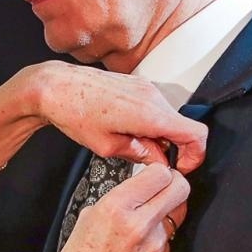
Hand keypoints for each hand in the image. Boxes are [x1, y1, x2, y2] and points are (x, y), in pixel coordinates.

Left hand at [30, 62, 206, 171]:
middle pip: (182, 127)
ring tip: (130, 143)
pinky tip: (126, 129)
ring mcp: (147, 87)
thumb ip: (140, 155)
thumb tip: (158, 162)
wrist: (54, 86)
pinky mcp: (138, 84)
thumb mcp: (106, 146)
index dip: (195, 155)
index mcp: (150, 114)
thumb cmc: (74, 112)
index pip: (196, 134)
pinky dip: (149, 123)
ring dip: (158, 135)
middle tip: (148, 160)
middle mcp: (154, 96)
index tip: (181, 167)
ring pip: (168, 117)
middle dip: (172, 148)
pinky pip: (155, 107)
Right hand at [37, 164, 190, 251]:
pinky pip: (171, 231)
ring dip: (170, 203)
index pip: (159, 173)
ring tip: (151, 208)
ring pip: (180, 208)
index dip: (157, 169)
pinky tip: (144, 234)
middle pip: (180, 187)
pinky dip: (161, 227)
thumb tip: (133, 187)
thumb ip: (115, 197)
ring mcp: (157, 242)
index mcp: (118, 208)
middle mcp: (142, 223)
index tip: (151, 172)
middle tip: (162, 183)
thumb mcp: (88, 217)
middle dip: (173, 180)